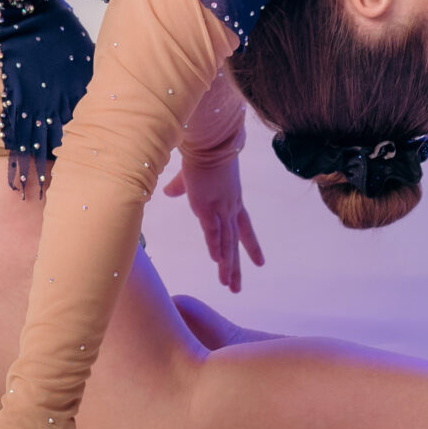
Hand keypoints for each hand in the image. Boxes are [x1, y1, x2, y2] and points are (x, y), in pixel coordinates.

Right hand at [164, 151, 264, 291]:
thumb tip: (168, 192)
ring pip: (226, 242)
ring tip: (229, 285)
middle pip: (236, 242)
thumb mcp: (192, 176)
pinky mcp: (207, 206)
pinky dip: (215, 246)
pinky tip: (216, 262)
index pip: (245, 228)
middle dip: (236, 266)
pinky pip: (212, 231)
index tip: (259, 263)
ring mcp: (220, 208)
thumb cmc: (202, 154)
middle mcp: (230, 208)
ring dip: (227, 264)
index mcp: (232, 201)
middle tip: (237, 287)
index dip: (251, 246)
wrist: (208, 141)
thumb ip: (181, 187)